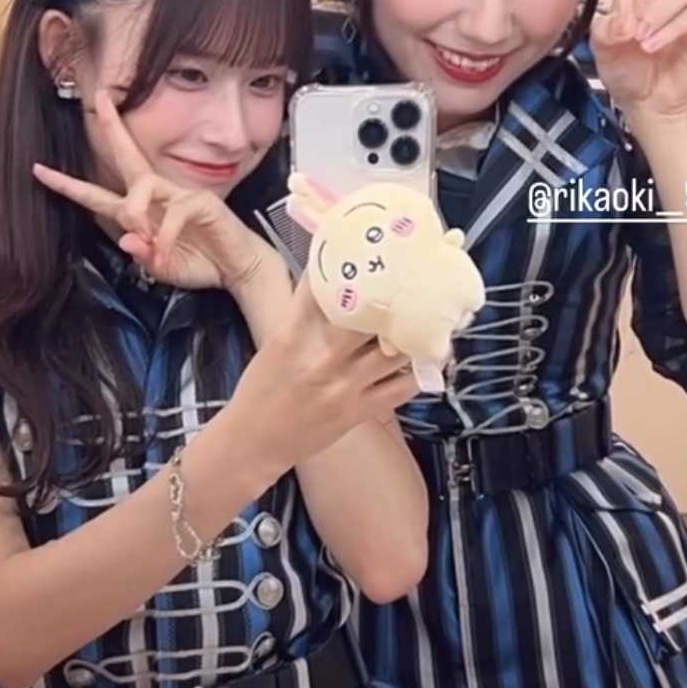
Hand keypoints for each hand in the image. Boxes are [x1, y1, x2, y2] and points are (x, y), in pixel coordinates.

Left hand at [32, 89, 270, 293]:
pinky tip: (166, 251)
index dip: (68, 185)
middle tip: (100, 99)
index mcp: (140, 212)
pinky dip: (165, 236)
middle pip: (127, 156)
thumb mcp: (163, 268)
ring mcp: (178, 195)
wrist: (238, 268)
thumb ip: (144, 257)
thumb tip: (128, 239)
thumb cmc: (200, 263)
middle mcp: (156, 196)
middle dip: (112, 128)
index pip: (97, 195)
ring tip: (143, 237)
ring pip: (142, 186)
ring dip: (134, 211)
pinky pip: (173, 212)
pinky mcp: (200, 201)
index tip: (39, 170)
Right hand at [229, 273, 418, 473]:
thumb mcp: (274, 343)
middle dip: (391, 293)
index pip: (322, 289)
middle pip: (368, 316)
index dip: (346, 265)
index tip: (367, 246)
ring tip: (431, 311)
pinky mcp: (360, 411)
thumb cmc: (261, 388)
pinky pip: (402, 387)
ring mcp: (344, 386)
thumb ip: (302, 314)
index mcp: (292, 336)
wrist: (255, 441)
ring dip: (415, 331)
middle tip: (412, 273)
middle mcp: (321, 358)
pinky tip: (431, 354)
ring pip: (393, 350)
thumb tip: (331, 280)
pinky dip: (420, 369)